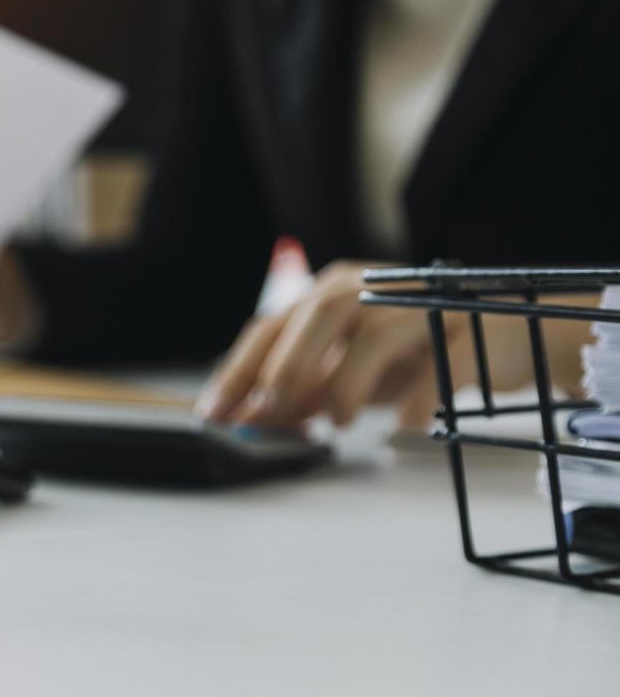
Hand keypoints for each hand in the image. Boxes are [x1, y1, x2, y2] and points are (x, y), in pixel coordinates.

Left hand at [196, 260, 587, 429]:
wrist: (500, 337)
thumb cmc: (410, 354)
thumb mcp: (347, 370)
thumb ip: (302, 390)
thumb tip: (248, 419)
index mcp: (333, 291)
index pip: (271, 326)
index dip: (239, 371)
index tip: (213, 414)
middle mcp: (371, 287)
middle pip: (320, 314)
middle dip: (289, 364)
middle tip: (274, 407)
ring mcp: (422, 305)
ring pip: (374, 335)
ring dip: (347, 384)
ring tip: (339, 423)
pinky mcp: (469, 330)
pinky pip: (438, 365)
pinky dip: (417, 400)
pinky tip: (406, 426)